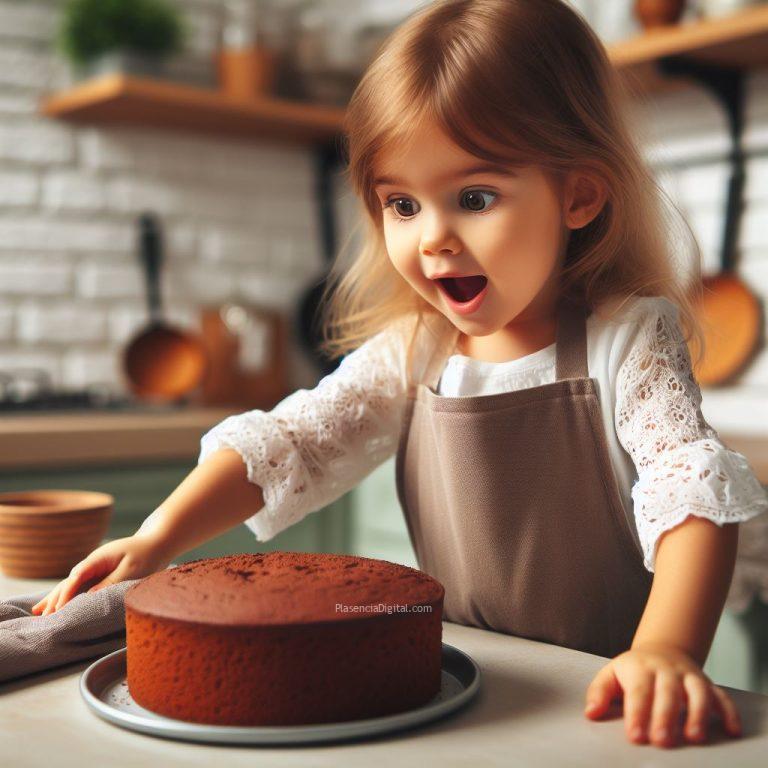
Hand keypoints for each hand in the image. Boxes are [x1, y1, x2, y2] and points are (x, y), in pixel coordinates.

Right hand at [31, 533, 171, 615]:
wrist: (156, 542)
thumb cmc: (147, 554)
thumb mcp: (131, 569)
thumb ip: (111, 582)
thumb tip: (89, 596)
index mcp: (99, 558)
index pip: (77, 577)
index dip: (67, 593)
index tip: (58, 610)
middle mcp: (92, 563)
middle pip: (69, 582)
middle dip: (56, 599)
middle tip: (44, 619)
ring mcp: (94, 569)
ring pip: (70, 585)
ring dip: (56, 599)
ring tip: (38, 613)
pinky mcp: (98, 575)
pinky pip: (79, 587)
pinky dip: (66, 596)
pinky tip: (54, 605)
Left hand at [584, 642, 742, 747]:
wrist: (661, 649)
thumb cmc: (632, 670)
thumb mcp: (611, 675)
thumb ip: (599, 692)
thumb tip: (591, 713)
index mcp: (640, 668)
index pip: (638, 691)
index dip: (637, 714)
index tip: (635, 736)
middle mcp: (666, 671)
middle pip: (667, 692)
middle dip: (665, 717)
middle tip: (662, 741)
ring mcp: (689, 676)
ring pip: (698, 691)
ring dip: (698, 713)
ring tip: (695, 737)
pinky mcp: (707, 684)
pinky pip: (721, 696)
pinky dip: (728, 711)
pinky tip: (731, 730)